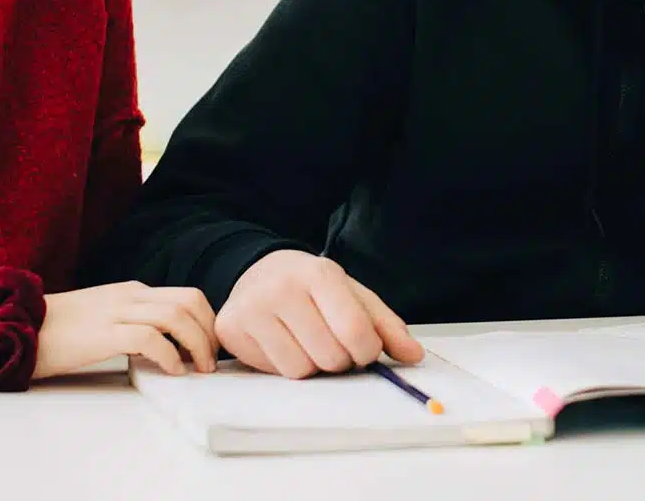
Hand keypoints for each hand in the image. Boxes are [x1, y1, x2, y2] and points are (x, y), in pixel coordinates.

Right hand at [34, 282, 218, 378]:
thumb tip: (165, 344)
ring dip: (197, 344)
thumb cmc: (59, 330)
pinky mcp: (103, 333)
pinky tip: (172, 371)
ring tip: (198, 369)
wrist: (17, 328)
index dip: (207, 321)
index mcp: (132, 291)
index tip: (210, 347)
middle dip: (208, 332)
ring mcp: (116, 311)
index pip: (187, 296)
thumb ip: (134, 321)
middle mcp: (130, 295)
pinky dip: (169, 354)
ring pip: (177, 316)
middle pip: (189, 301)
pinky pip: (150, 339)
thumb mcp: (104, 316)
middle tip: (210, 361)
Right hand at [218, 250, 422, 378]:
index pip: (354, 331)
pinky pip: (273, 372)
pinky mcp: (231, 329)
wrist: (261, 272)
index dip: (366, 351)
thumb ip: (386, 326)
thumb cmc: (315, 289)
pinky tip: (282, 343)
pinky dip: (285, 366)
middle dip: (339, 360)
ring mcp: (252, 308)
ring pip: (299, 371)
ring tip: (307, 342)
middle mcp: (281, 287)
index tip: (364, 349)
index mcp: (319, 273)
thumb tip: (414, 355)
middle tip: (331, 342)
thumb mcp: (354, 296)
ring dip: (312, 366)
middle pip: (328, 356)